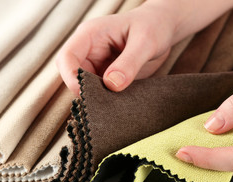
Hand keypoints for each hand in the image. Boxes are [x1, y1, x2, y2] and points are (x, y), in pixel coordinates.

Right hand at [56, 3, 175, 94]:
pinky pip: (101, 91)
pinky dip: (107, 100)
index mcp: (91, 34)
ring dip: (96, 97)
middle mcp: (90, 50)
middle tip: (103, 104)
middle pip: (72, 75)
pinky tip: (119, 104)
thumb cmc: (153, 25)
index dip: (71, 77)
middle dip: (84, 90)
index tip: (86, 93)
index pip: (67, 57)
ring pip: (86, 86)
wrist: (164, 28)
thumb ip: (129, 63)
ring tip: (114, 105)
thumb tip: (112, 85)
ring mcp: (98, 64)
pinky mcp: (108, 76)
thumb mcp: (145, 42)